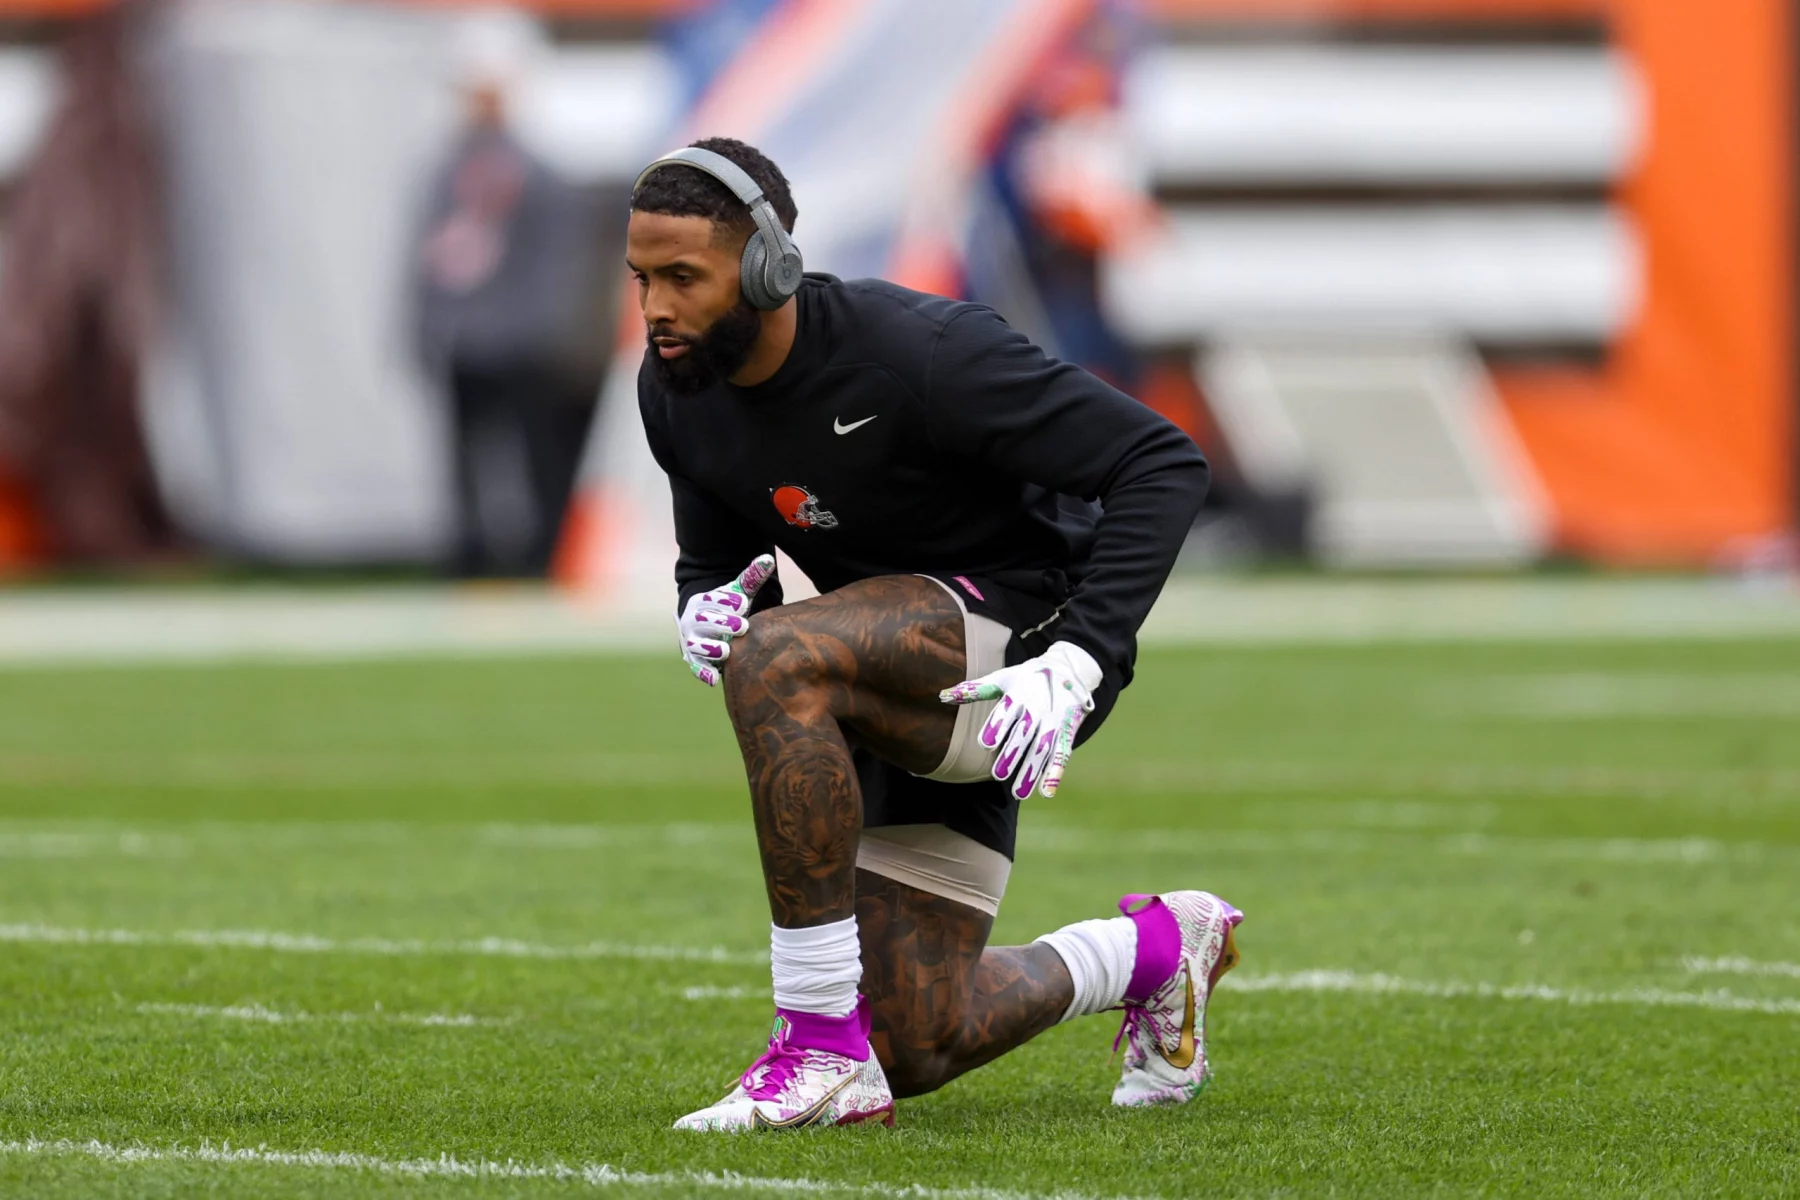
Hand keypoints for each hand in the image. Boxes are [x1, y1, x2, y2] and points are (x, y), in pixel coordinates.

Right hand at [677, 554, 774, 686]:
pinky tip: (714, 679)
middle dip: (722, 623)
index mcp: (703, 601)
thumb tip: (768, 560)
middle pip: (704, 621)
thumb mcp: (738, 593)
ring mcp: (693, 641)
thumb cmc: (726, 609)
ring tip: (727, 650)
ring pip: (697, 645)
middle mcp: (693, 621)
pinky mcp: (695, 661)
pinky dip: (703, 673)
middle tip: (742, 626)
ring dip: (712, 648)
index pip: (711, 600)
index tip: (742, 603)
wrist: (705, 627)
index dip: (725, 601)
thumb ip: (751, 578)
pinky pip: (696, 667)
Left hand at [940, 641, 1101, 799]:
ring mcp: (1053, 723)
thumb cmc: (1026, 678)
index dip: (997, 726)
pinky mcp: (1065, 735)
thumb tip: (942, 696)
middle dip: (1013, 753)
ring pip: (1043, 749)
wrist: (1069, 671)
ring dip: (1031, 771)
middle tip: (997, 774)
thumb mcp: (1003, 679)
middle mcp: (1038, 709)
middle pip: (1024, 734)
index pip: (1008, 711)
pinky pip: (1061, 755)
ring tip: (1018, 794)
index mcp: (1020, 694)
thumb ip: (975, 690)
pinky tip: (1045, 793)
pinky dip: (1054, 774)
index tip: (985, 744)